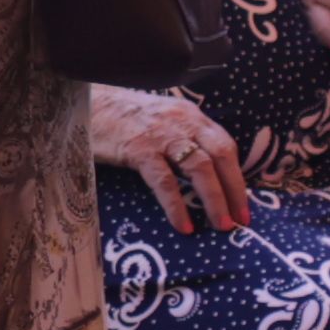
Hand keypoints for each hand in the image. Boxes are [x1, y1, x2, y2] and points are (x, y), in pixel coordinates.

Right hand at [92, 85, 251, 233]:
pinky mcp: (139, 149)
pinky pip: (165, 181)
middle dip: (234, 190)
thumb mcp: (163, 120)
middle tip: (240, 221)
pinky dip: (177, 206)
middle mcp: (182, 122)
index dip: (237, 176)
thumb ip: (184, 138)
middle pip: (220, 156)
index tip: (241, 204)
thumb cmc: (125, 118)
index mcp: (191, 116)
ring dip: (214, 200)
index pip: (225, 146)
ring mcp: (161, 135)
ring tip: (221, 225)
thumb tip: (205, 175)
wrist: (88, 103)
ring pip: (199, 168)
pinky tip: (184, 225)